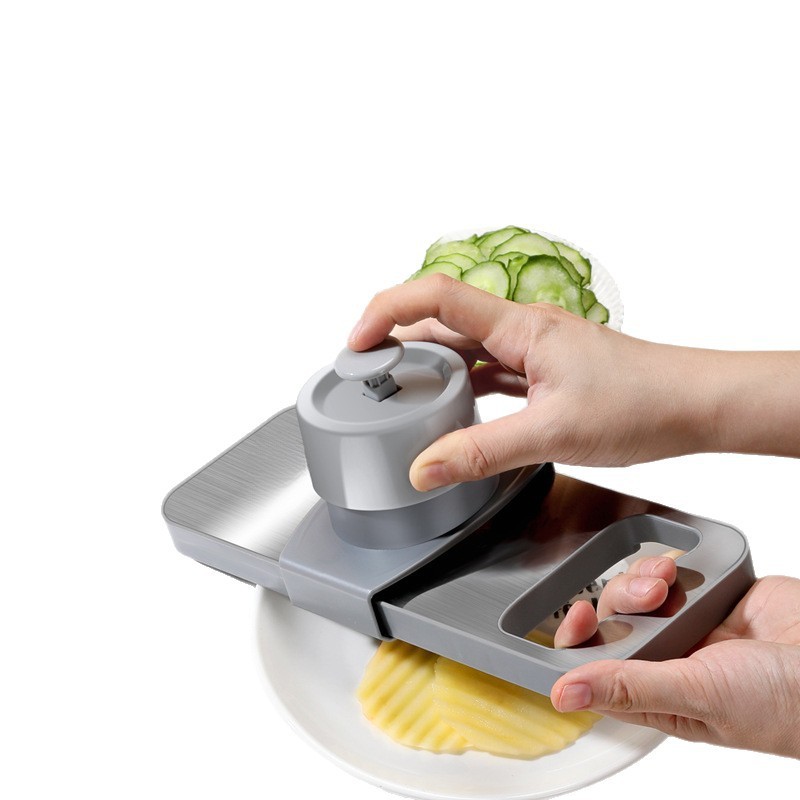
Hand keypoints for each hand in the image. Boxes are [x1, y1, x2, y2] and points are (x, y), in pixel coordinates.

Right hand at [349, 276, 799, 489]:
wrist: (696, 404)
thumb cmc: (643, 404)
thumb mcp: (552, 432)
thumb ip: (481, 451)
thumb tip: (424, 468)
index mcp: (520, 326)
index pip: (436, 296)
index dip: (387, 311)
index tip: (356, 344)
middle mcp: (523, 329)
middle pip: (443, 320)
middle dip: (398, 340)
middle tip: (366, 374)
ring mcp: (535, 349)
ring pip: (466, 346)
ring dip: (429, 364)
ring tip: (398, 392)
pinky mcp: (546, 370)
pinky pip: (490, 369)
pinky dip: (462, 384)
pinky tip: (452, 407)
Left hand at [550, 573, 799, 757]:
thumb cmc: (782, 705)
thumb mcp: (695, 697)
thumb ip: (629, 688)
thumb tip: (565, 693)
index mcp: (654, 696)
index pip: (592, 668)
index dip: (576, 640)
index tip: (580, 615)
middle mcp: (664, 660)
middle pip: (611, 620)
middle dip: (620, 600)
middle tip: (649, 596)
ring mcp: (686, 626)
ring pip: (636, 591)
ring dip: (643, 579)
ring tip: (669, 582)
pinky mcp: (706, 596)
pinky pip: (669, 572)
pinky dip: (669, 566)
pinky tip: (681, 572)